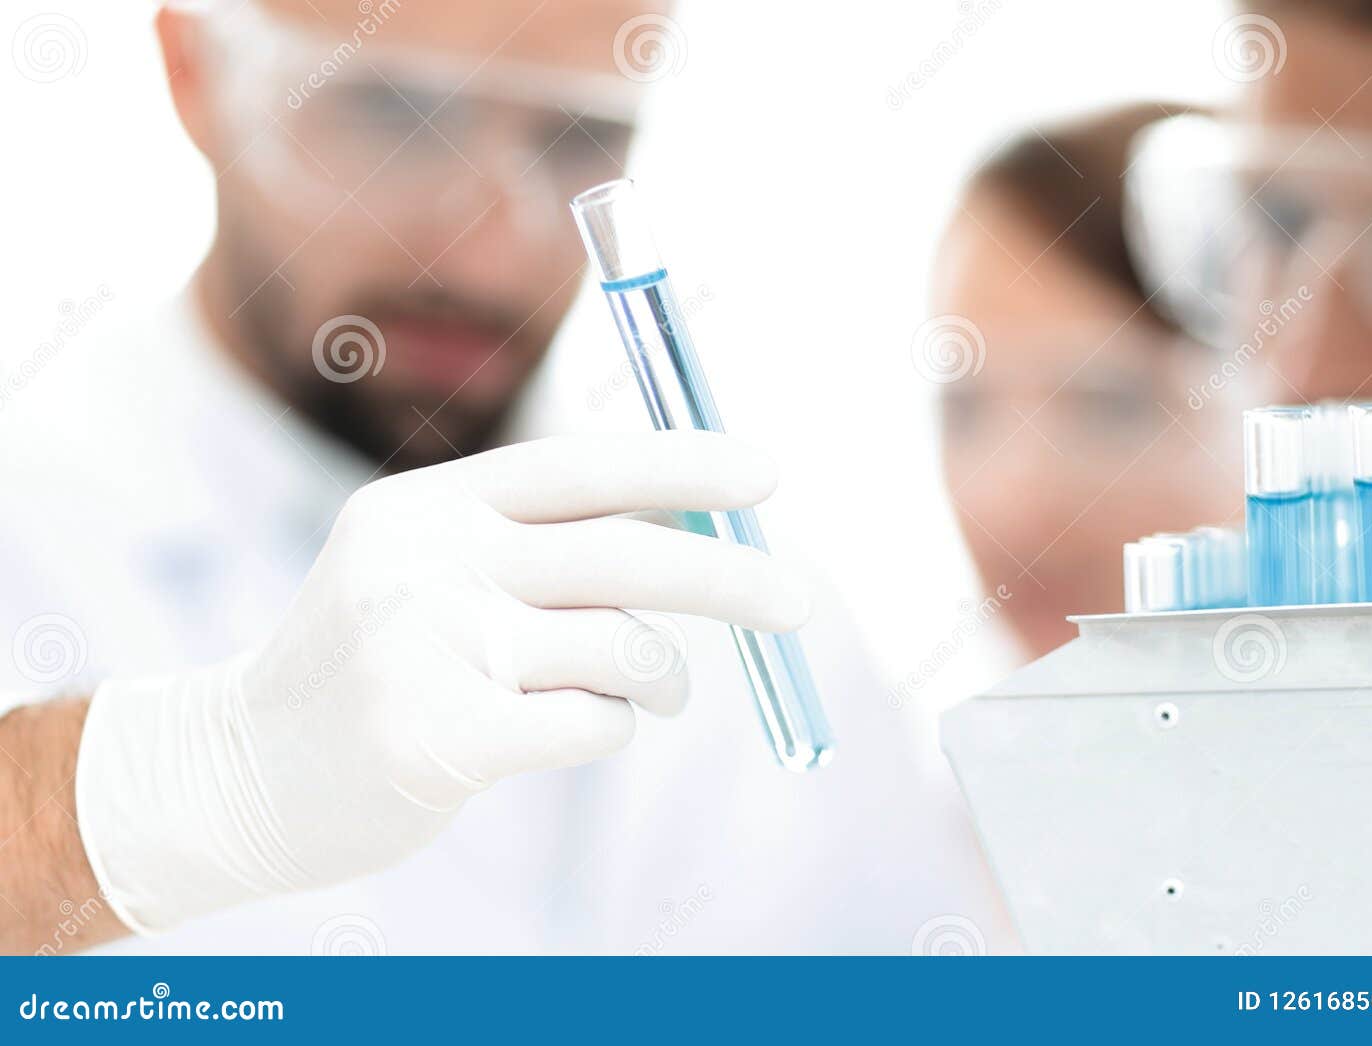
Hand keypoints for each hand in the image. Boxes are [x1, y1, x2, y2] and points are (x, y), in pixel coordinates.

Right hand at [74, 431, 808, 932]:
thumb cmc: (379, 667)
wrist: (244, 772)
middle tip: (798, 601)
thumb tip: (704, 532)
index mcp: (432, 505)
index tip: (765, 474)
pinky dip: (612, 726)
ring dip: (663, 676)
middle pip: (622, 553)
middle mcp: (428, 560)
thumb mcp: (435, 573)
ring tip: (652, 692)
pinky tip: (573, 729)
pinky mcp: (439, 735)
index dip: (681, 465)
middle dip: (730, 576)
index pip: (580, 466)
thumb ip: (550, 550)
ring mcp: (429, 647)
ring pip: (620, 646)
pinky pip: (592, 722)